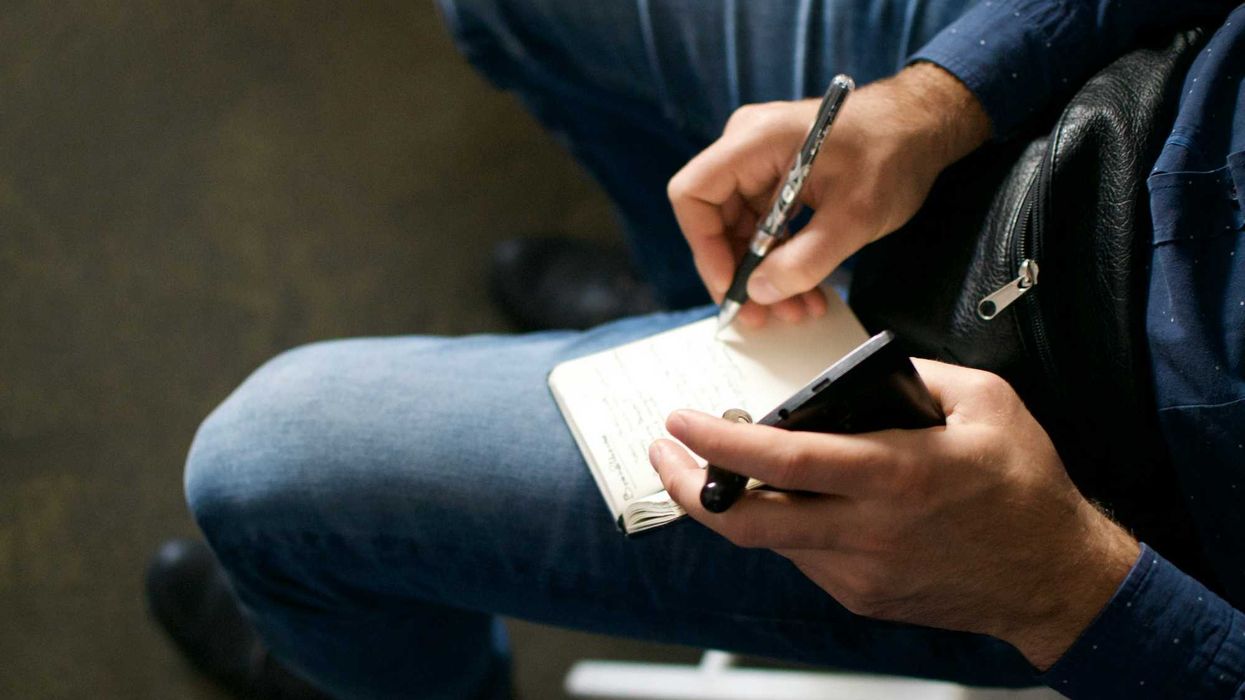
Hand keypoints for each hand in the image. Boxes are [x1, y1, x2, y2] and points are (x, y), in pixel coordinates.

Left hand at [649, 360, 1139, 669]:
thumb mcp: (989, 403)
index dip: (719, 442)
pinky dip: (784, 524)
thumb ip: (920, 376)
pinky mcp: (861, 595)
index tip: (679, 421)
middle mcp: (868, 531)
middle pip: (748, 521)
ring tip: (723, 468)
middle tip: (663, 454)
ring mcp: (860, 572)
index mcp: (895, 475)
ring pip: (770, 540)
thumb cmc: (1025, 486)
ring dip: (737, 503)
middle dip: (688, 488)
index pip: (782, 461)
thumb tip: (862, 374)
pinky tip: (791, 498)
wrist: (1056, 578)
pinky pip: (801, 556)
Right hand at [667, 63, 989, 326]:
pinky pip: (766, 226)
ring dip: (764, 275)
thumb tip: (760, 294)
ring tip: (795, 311)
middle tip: (763, 316)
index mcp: (753, 142)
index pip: (693, 194)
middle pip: (715, 219)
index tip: (732, 285)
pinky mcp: (780, 179)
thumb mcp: (853, 216)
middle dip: (740, 273)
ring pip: (742, 230)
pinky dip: (782, 260)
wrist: (926, 127)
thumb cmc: (893, 154)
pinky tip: (806, 291)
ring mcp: (762, 164)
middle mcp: (747, 149)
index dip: (704, 245)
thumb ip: (804, 260)